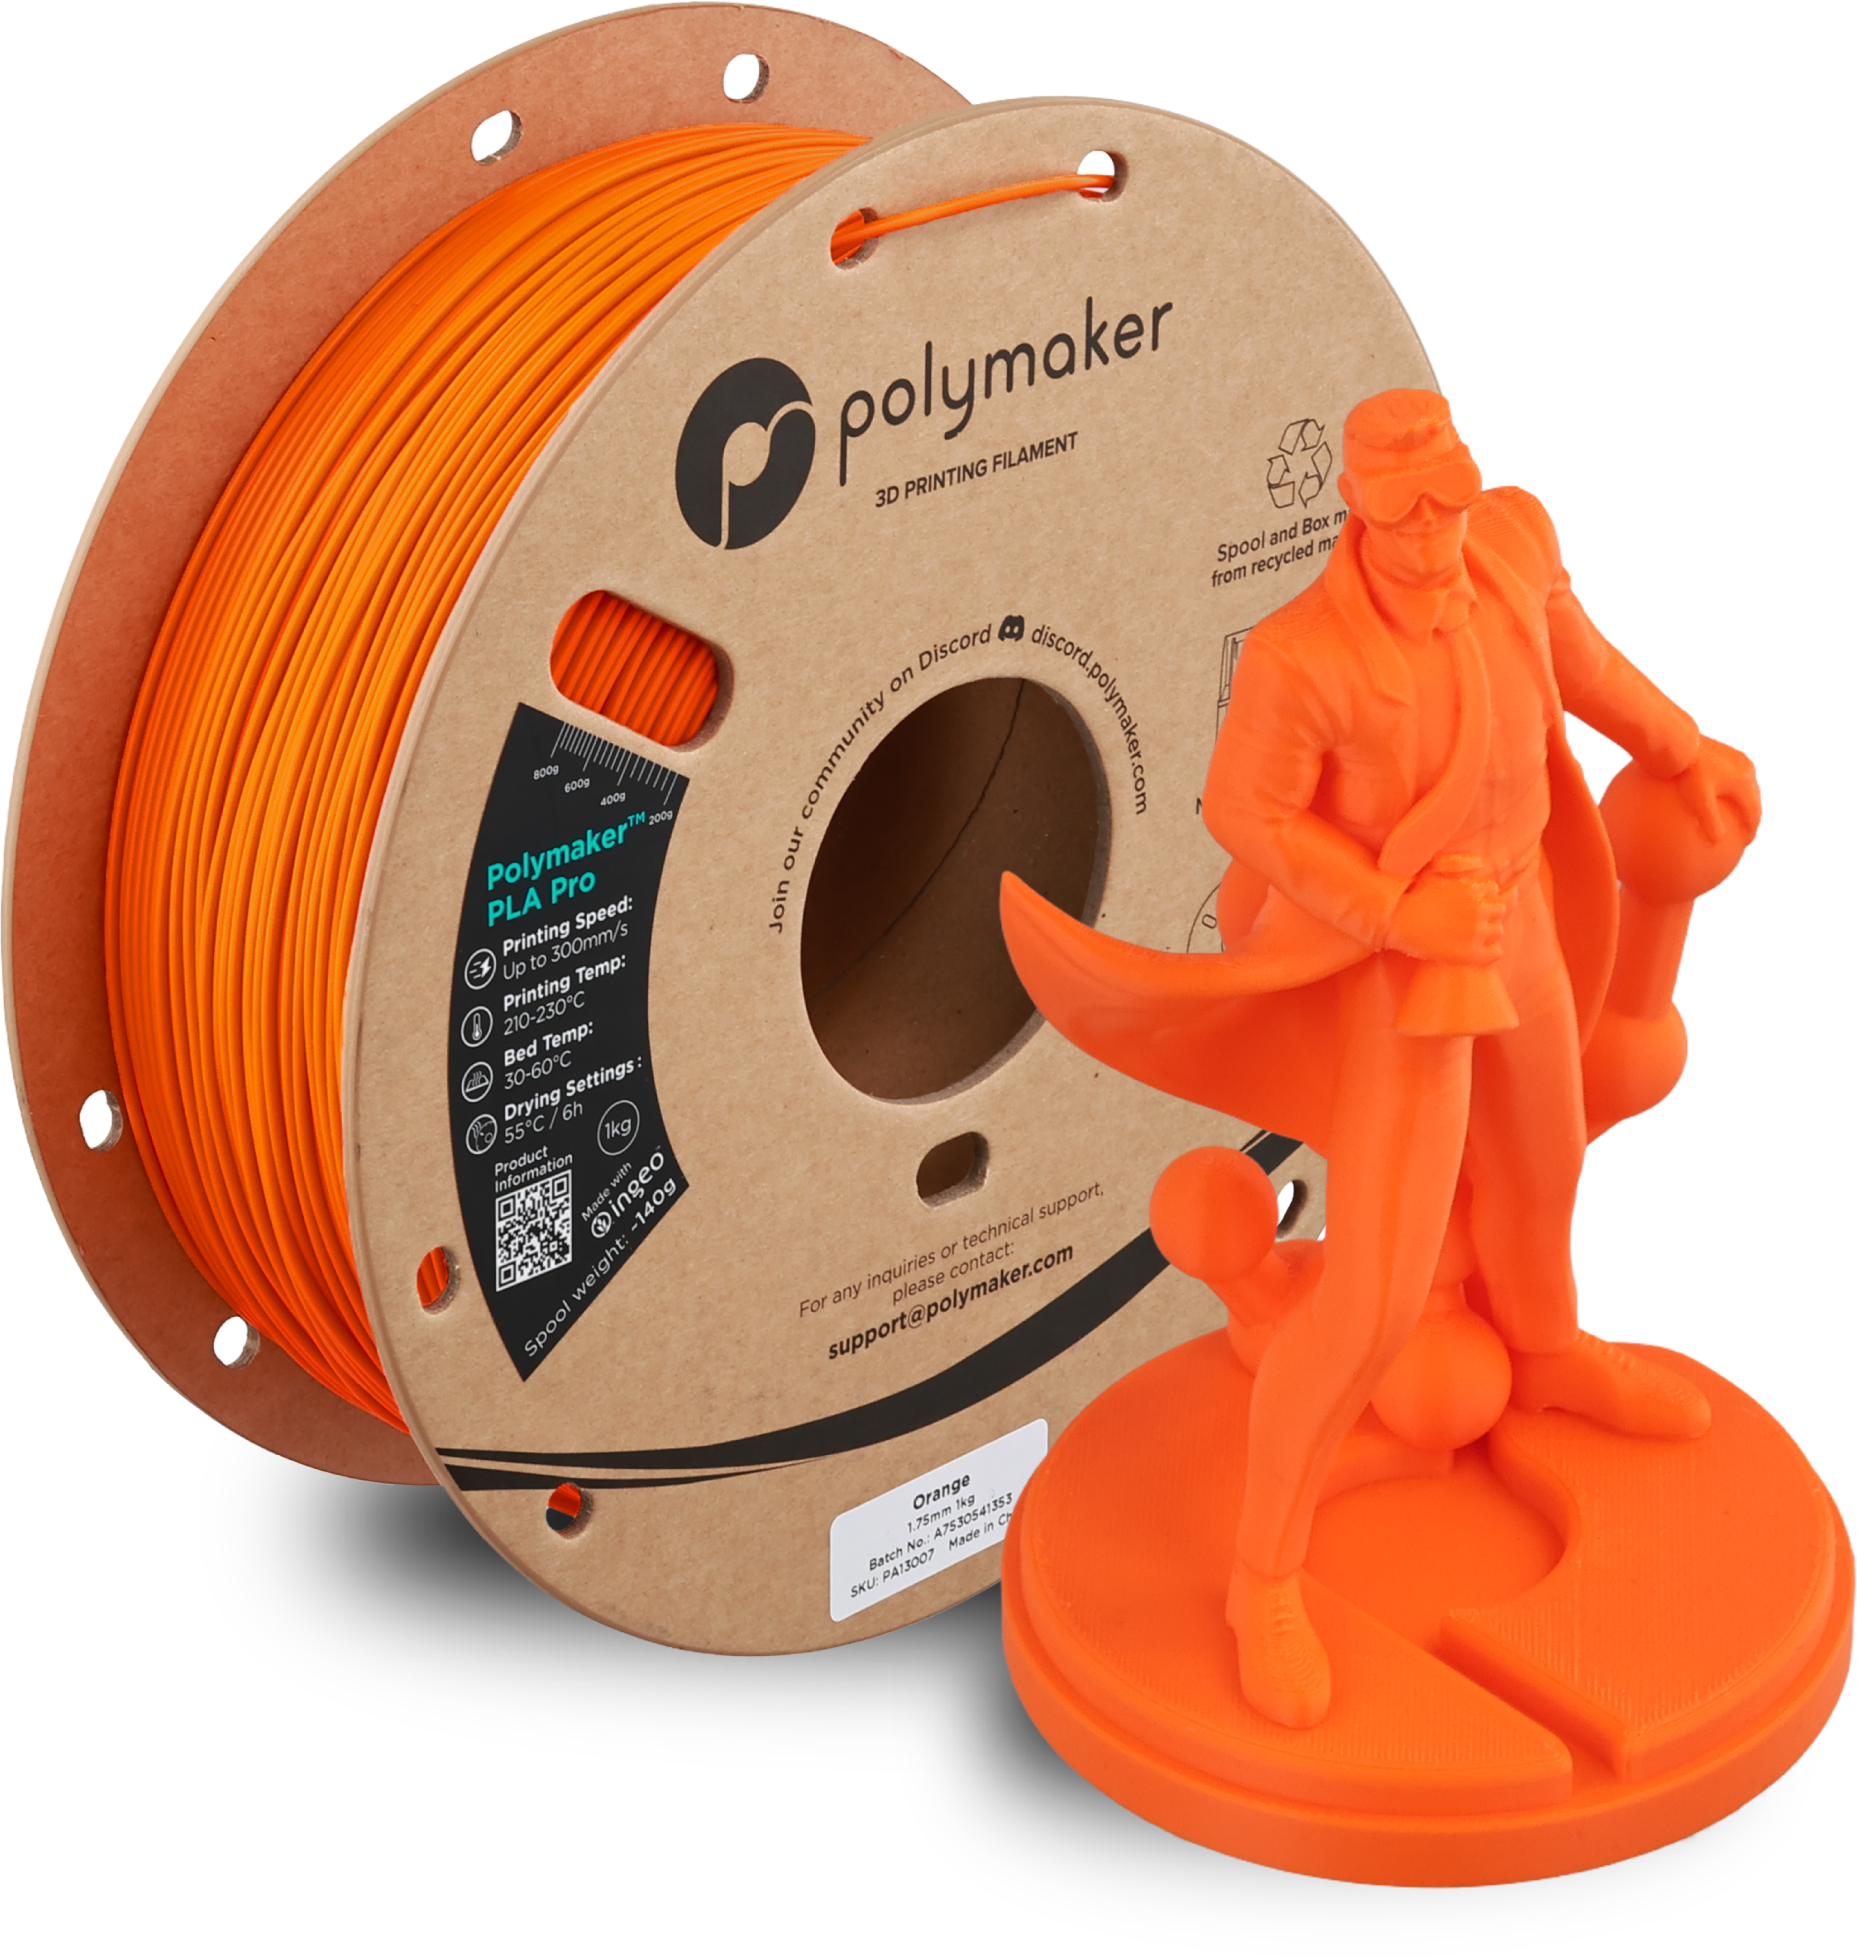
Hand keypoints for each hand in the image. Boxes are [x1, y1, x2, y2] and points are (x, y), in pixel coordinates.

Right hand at [1386, 869, 1508, 964]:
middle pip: (1499, 910)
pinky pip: (1495, 953)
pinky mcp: (1471, 954)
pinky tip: (1472, 950)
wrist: (1395, 924)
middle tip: (1467, 920)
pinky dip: (1488, 952)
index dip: (1480, 897)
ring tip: (1468, 935)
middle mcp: (1478, 909)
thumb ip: (1457, 862)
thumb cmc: (1409, 895)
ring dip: (1487, 932)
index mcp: (1471, 889)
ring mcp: (1476, 932)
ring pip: (1497, 931)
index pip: (1493, 890)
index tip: (1468, 904)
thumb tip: (1481, 862)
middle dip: (1486, 913)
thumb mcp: (1430, 869)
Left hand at [1672, 734, 1760, 846]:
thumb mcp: (1698, 799)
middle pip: (1754, 798)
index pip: (1753, 811)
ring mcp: (1739, 759)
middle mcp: (1747, 769)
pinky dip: (1733, 787)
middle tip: (1746, 829)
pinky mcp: (1728, 752)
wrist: (1679, 741)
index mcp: (1744, 783)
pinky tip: (1719, 791)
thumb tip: (1716, 841)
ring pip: (1747, 785)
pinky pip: (1735, 774)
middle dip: (1752, 814)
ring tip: (1737, 811)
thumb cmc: (1687, 772)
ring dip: (1745, 800)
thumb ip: (1710, 820)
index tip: (1747, 841)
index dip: (1751, 828)